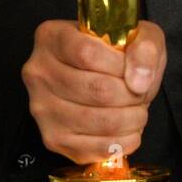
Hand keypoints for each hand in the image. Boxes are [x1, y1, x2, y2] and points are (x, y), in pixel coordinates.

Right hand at [21, 18, 165, 165]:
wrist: (102, 77)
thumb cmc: (117, 53)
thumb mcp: (137, 34)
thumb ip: (143, 47)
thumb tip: (138, 81)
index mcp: (51, 37)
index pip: (87, 53)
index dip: (121, 65)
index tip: (137, 71)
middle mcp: (38, 72)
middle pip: (94, 89)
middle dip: (130, 95)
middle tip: (142, 94)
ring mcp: (41, 108)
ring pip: (96, 120)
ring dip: (130, 119)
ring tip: (138, 111)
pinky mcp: (53, 138)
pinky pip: (93, 147)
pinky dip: (122, 142)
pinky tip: (130, 130)